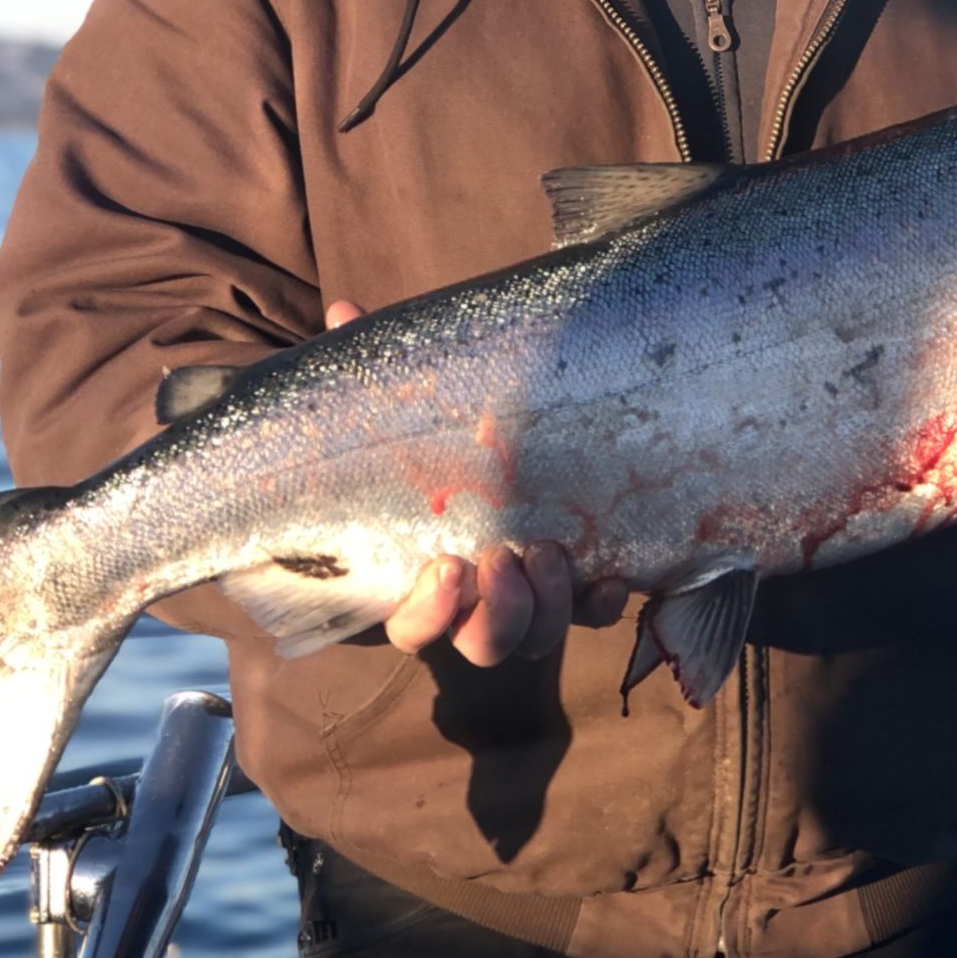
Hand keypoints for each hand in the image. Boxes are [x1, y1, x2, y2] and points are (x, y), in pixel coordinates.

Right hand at [323, 300, 630, 663]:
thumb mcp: (397, 415)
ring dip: (548, 607)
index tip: (448, 567)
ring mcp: (523, 600)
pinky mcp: (569, 588)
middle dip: (499, 612)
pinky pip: (590, 615)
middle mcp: (471, 605)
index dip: (428, 612)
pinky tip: (611, 574)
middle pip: (483, 644)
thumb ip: (372, 380)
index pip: (412, 627)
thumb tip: (345, 313)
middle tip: (506, 556)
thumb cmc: (419, 449)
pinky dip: (601, 602)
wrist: (473, 454)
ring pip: (536, 638)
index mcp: (417, 582)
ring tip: (551, 551)